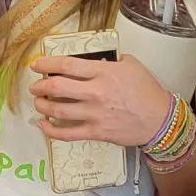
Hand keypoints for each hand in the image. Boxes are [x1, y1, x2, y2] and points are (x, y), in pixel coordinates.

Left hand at [28, 54, 173, 147]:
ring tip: (38, 102)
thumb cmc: (146, 90)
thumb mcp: (130, 65)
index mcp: (103, 72)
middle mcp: (95, 92)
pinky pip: (67, 134)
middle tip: (35, 86)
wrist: (160, 120)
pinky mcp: (96, 132)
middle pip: (57, 87)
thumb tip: (92, 63)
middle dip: (40, 86)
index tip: (36, 64)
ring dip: (42, 106)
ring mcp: (94, 114)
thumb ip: (109, 61)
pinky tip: (42, 125)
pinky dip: (50, 130)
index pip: (67, 65)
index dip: (47, 63)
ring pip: (58, 111)